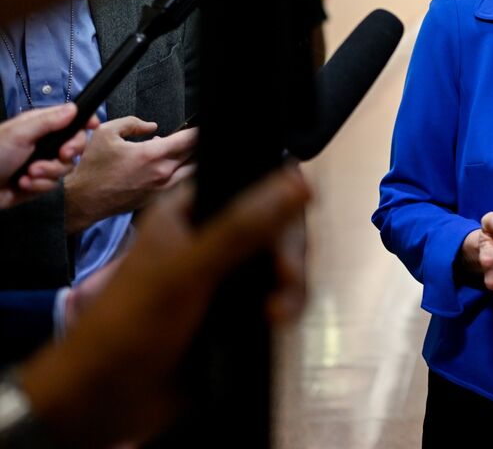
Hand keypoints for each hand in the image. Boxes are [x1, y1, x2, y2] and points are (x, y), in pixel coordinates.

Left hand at [0, 103, 98, 208]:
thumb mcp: (19, 134)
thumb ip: (48, 121)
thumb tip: (74, 107)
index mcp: (40, 126)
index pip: (71, 119)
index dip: (85, 121)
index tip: (94, 125)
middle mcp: (45, 143)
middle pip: (76, 145)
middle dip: (69, 152)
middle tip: (61, 155)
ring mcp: (43, 163)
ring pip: (66, 167)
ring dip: (48, 172)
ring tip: (29, 174)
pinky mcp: (40, 184)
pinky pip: (53, 184)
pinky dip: (39, 186)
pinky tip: (22, 184)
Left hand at [19, 164, 310, 447]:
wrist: (101, 401)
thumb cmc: (133, 323)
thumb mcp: (188, 270)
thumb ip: (242, 226)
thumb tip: (300, 180)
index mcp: (190, 212)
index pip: (250, 180)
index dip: (282, 190)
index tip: (302, 211)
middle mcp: (211, 238)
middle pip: (276, 226)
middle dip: (288, 253)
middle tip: (286, 278)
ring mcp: (224, 278)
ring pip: (279, 265)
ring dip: (290, 286)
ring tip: (277, 315)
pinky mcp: (235, 314)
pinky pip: (275, 298)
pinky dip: (284, 307)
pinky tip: (276, 324)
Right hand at [63, 118, 198, 232]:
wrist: (84, 200)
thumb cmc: (93, 168)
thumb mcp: (106, 133)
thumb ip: (133, 123)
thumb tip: (152, 126)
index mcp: (152, 155)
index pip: (191, 139)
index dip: (199, 130)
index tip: (200, 125)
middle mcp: (163, 173)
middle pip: (196, 154)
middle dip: (197, 143)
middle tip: (192, 135)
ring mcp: (164, 188)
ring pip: (192, 170)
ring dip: (191, 157)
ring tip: (178, 149)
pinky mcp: (160, 198)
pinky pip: (181, 181)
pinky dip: (181, 170)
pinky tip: (167, 163)